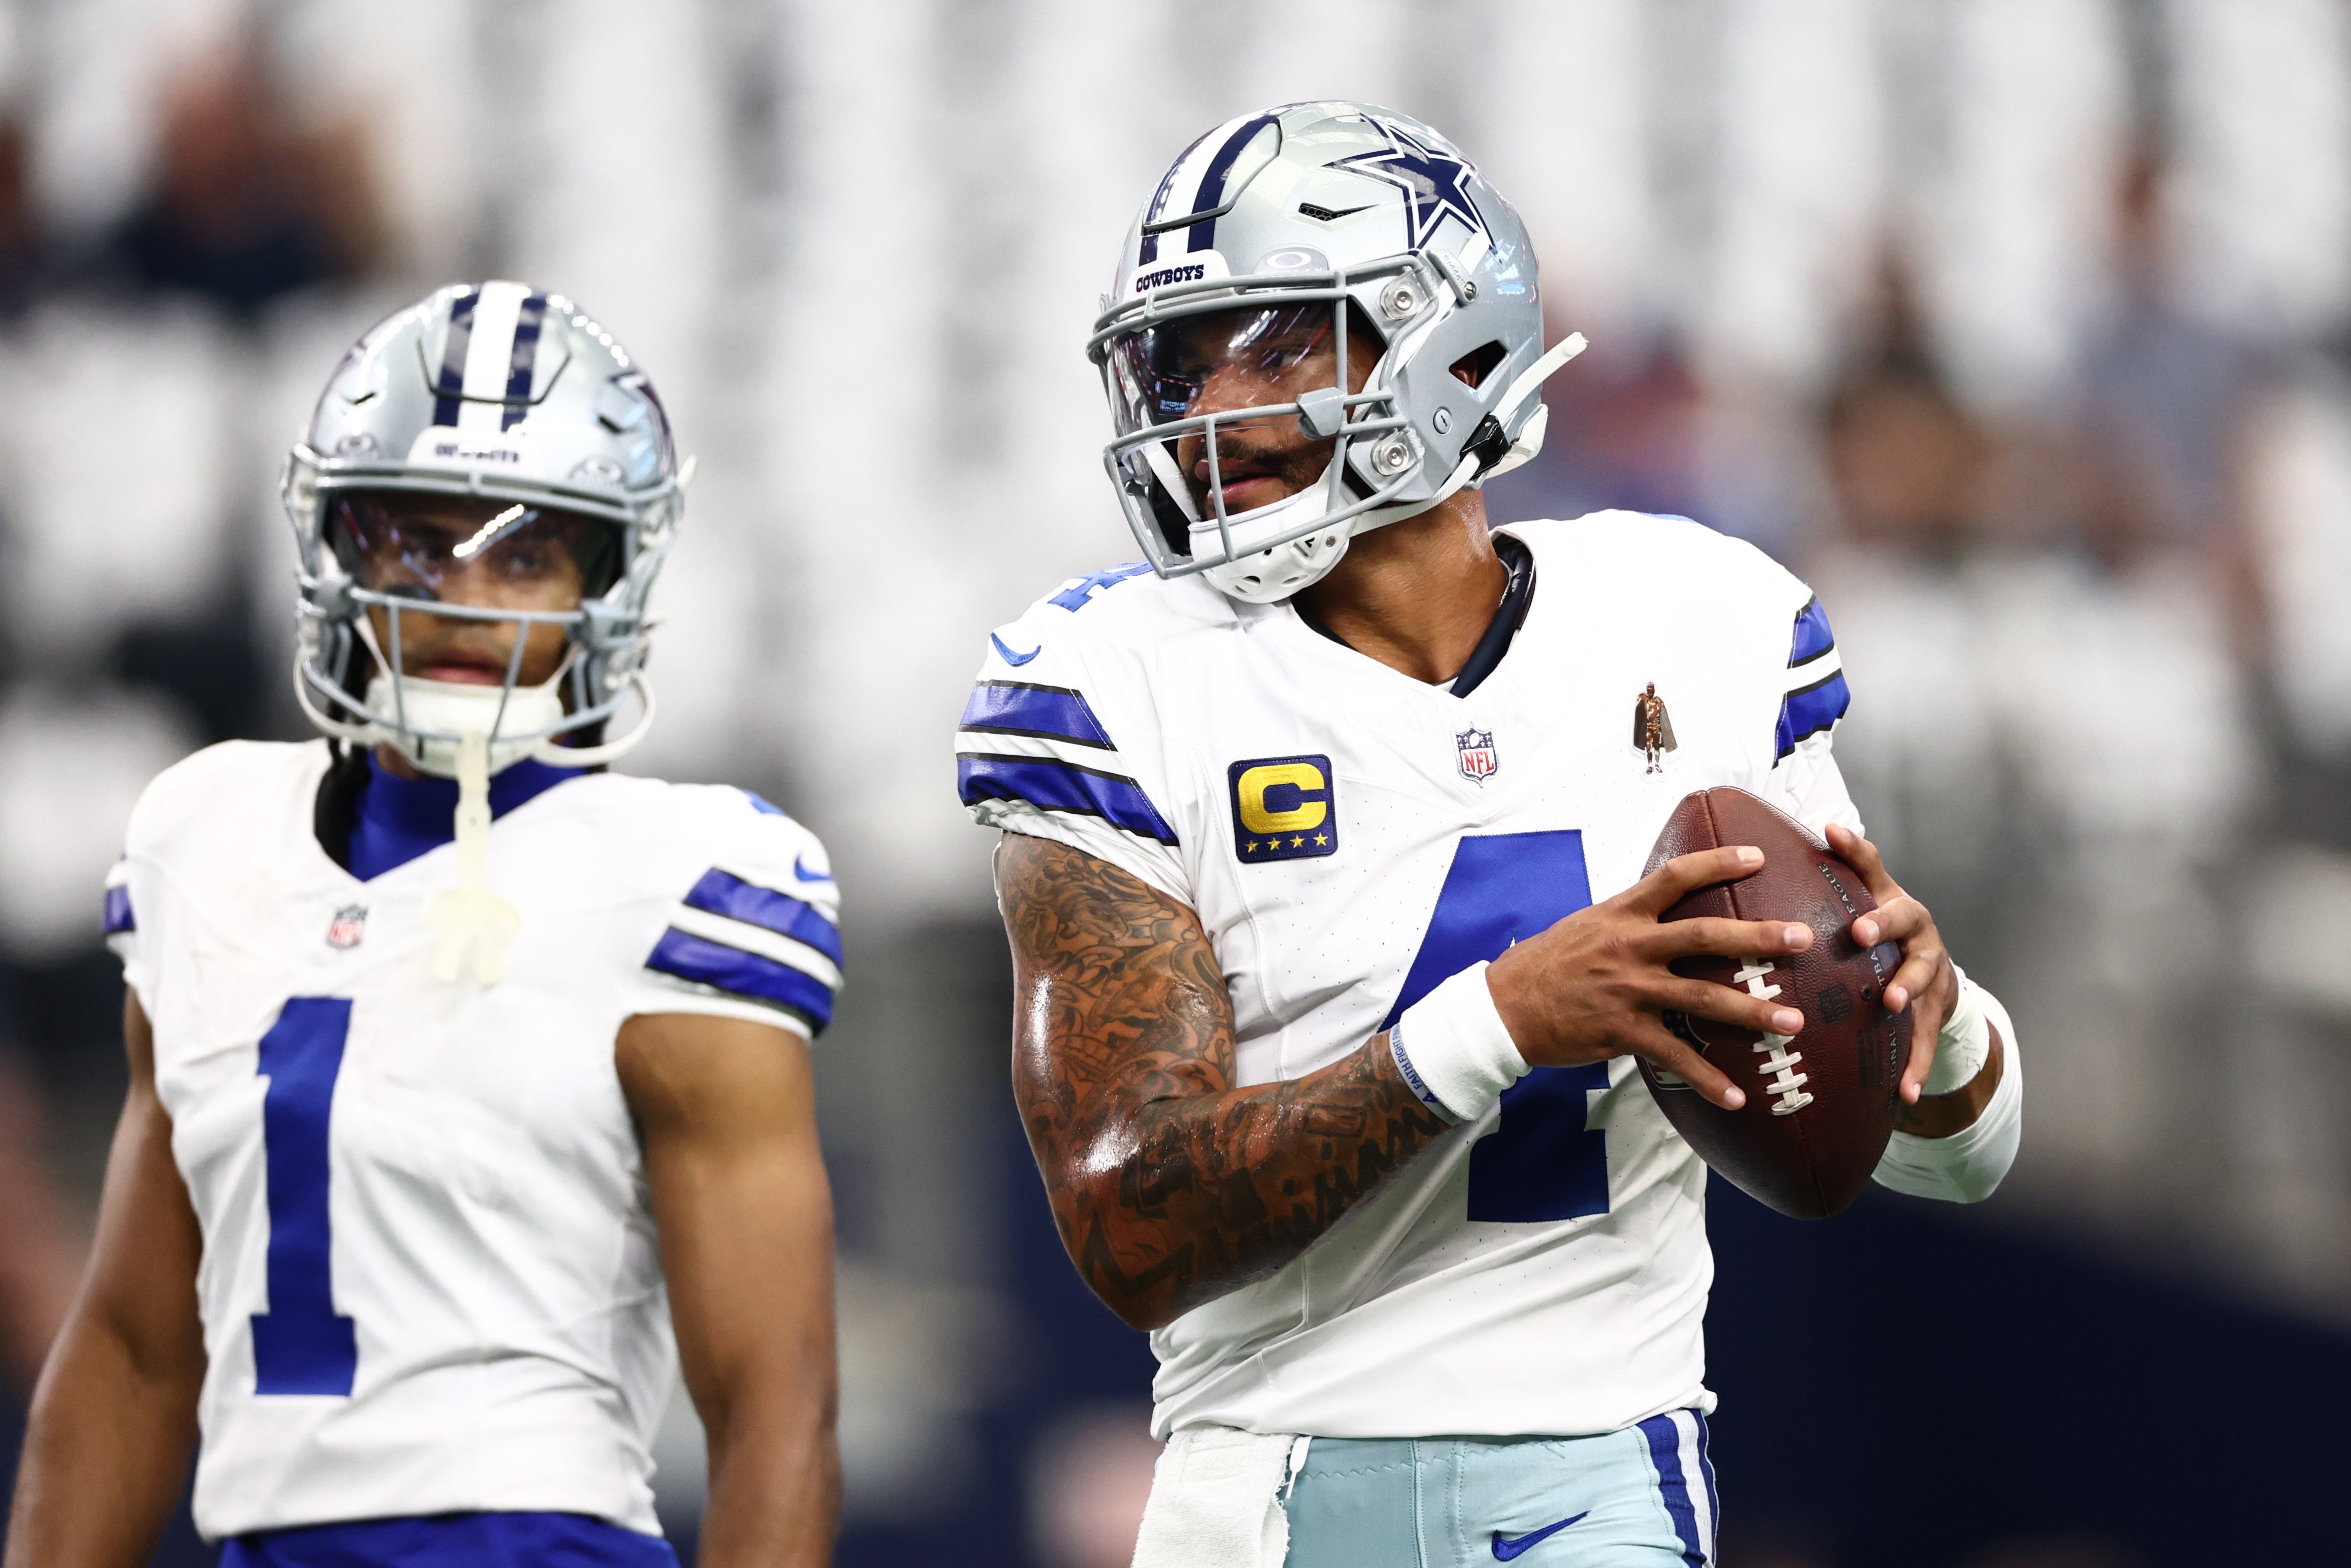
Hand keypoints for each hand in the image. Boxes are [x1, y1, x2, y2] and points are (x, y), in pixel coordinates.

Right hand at [1486, 845, 1815, 1111]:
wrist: (1503, 1007)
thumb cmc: (1546, 964)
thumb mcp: (1586, 926)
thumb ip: (1629, 919)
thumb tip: (1667, 912)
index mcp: (1621, 913)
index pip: (1675, 876)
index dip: (1718, 863)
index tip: (1758, 857)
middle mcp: (1630, 946)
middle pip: (1704, 935)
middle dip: (1758, 937)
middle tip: (1803, 938)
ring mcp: (1628, 989)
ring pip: (1702, 997)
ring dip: (1752, 1012)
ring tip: (1793, 1022)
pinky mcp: (1622, 1031)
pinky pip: (1674, 1057)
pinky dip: (1707, 1080)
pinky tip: (1737, 1097)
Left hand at [1825, 823, 1956, 1104]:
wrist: (1933, 972)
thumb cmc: (1879, 932)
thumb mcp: (1863, 902)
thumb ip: (1837, 876)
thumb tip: (1807, 832)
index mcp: (1891, 903)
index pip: (1874, 869)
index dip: (1855, 851)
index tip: (1833, 833)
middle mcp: (1917, 934)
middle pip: (1905, 921)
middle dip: (1883, 926)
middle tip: (1859, 933)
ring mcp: (1931, 972)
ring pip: (1923, 979)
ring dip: (1907, 988)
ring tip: (1891, 1004)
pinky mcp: (1935, 1011)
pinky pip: (1925, 1040)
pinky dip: (1915, 1066)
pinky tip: (1904, 1094)